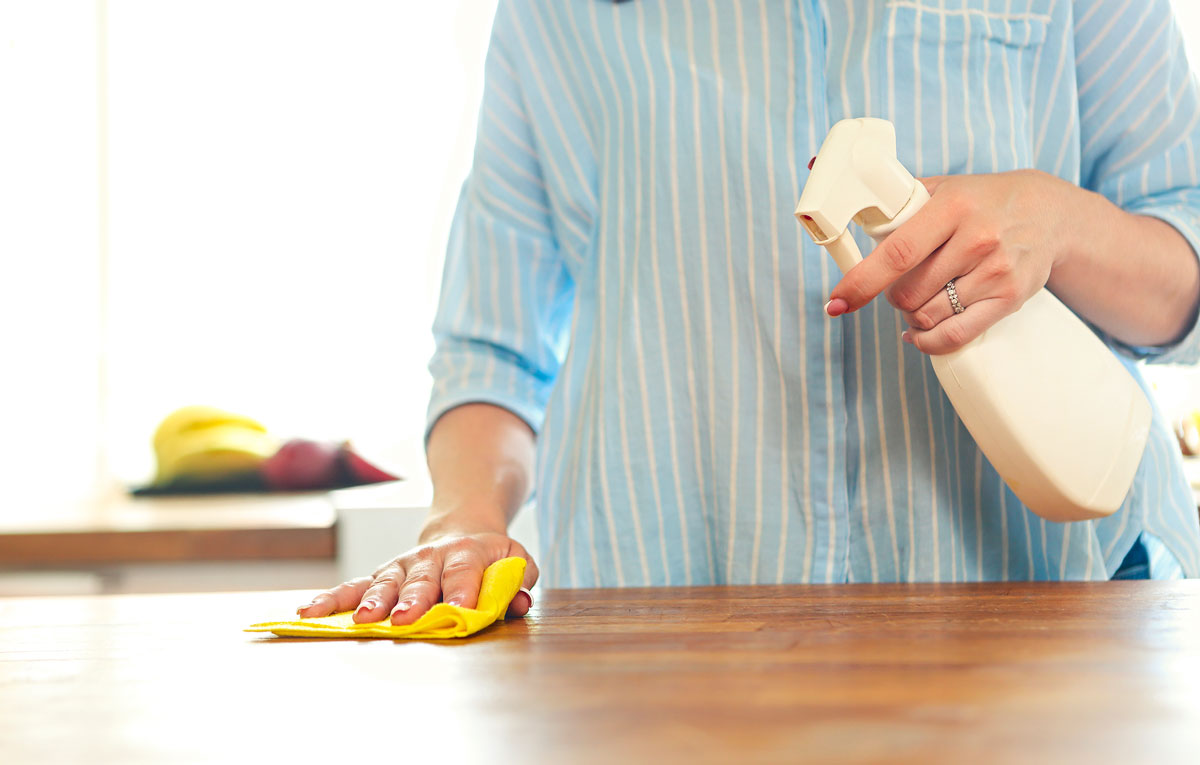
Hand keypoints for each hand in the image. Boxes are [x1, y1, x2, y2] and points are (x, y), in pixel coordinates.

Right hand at [296, 531, 537, 624]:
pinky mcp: (381, 576)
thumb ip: (520, 581)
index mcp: (466, 552)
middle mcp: (429, 557)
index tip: (460, 612)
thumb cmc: (491, 557)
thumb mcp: (516, 561)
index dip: (463, 591)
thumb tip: (520, 602)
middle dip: (413, 600)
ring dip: (372, 602)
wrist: (462, 531)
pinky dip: (331, 599)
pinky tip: (308, 613)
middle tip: (406, 620)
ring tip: (362, 621)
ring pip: (383, 583)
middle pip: (420, 580)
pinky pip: (352, 586)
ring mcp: (401, 566)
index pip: (464, 572)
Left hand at [825, 170, 1080, 353]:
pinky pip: (956, 335)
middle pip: (908, 293)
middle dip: (892, 296)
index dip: (862, 282)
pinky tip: (920, 332)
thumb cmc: (981, 201)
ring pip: (928, 315)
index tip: (837, 301)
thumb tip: (829, 180)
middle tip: (900, 283)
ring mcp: (996, 270)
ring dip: (912, 315)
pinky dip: (929, 340)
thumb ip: (895, 201)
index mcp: (952, 206)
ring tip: (921, 296)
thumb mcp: (941, 189)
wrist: (1048, 213)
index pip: (897, 253)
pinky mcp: (1010, 297)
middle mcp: (977, 238)